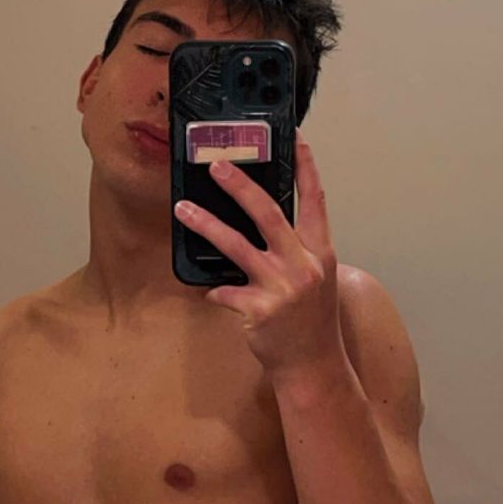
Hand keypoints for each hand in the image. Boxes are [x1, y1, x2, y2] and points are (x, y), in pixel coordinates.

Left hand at [174, 131, 345, 380]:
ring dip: (206, 224)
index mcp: (319, 252)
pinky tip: (210, 291)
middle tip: (217, 166)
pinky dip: (216, 291)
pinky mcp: (260, 310)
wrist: (313, 365)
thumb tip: (267, 223)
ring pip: (236, 246)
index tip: (295, 138)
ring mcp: (282, 287)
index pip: (315, 199)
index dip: (306, 167)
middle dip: (240, 185)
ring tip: (182, 209)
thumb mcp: (315, 279)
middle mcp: (303, 264)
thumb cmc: (312, 321)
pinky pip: (226, 292)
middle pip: (268, 212)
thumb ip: (296, 251)